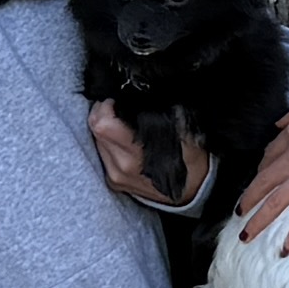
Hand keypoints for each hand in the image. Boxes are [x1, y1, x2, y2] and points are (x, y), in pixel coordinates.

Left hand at [85, 96, 205, 210]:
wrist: (193, 192)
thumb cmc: (189, 160)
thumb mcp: (183, 131)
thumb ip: (163, 113)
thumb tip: (144, 95)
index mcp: (136, 153)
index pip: (103, 125)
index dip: (106, 107)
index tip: (116, 101)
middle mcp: (122, 166)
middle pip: (95, 130)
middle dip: (102, 114)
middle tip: (115, 108)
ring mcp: (116, 176)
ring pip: (96, 142)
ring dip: (104, 129)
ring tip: (120, 124)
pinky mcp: (114, 182)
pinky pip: (102, 155)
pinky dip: (107, 144)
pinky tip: (122, 141)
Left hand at [232, 92, 288, 240]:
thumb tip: (278, 124)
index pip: (270, 155)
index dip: (263, 168)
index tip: (259, 177)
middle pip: (263, 182)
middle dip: (249, 198)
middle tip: (239, 212)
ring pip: (275, 204)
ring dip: (259, 221)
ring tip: (246, 236)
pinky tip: (284, 250)